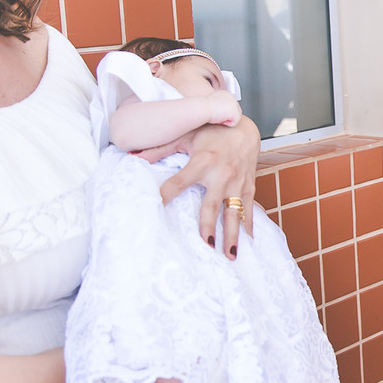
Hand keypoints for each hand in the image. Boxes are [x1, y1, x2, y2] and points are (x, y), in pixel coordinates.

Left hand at [143, 116, 260, 258]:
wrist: (245, 127)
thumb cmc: (211, 131)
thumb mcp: (185, 135)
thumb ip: (160, 148)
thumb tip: (133, 156)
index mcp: (203, 160)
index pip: (179, 181)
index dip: (166, 194)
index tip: (156, 208)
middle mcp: (222, 174)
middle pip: (212, 205)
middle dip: (209, 226)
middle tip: (205, 245)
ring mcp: (237, 182)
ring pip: (234, 212)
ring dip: (232, 234)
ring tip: (229, 255)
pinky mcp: (248, 186)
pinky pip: (249, 209)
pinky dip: (249, 226)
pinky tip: (248, 242)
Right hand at [206, 90, 241, 126]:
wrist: (202, 108)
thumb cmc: (203, 107)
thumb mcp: (212, 103)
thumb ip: (219, 105)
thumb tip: (222, 111)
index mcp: (225, 94)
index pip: (230, 105)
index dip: (225, 112)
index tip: (218, 114)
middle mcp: (231, 97)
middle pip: (235, 111)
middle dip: (228, 116)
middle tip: (218, 117)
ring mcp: (234, 104)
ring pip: (236, 117)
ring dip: (227, 120)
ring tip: (218, 118)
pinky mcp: (235, 111)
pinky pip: (235, 122)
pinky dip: (228, 124)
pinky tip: (221, 120)